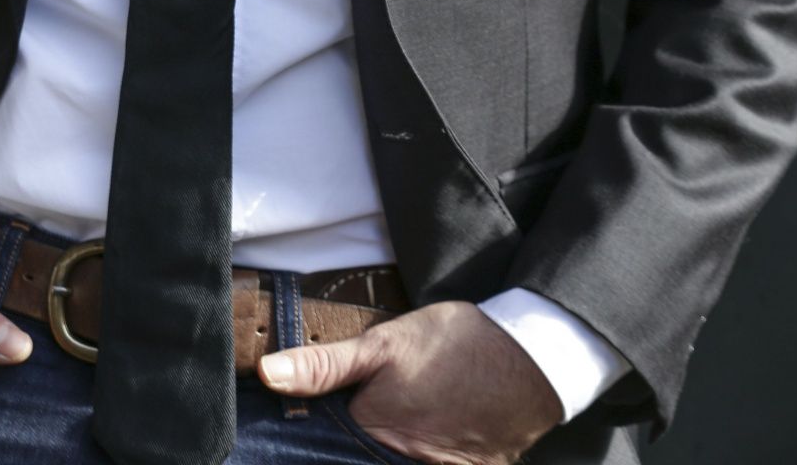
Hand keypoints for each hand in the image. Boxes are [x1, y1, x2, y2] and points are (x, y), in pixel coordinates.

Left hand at [257, 298, 563, 464]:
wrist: (530, 359)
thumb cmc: (453, 345)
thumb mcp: (383, 343)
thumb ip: (324, 365)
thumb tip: (267, 375)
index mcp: (373, 433)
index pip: (329, 446)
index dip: (317, 438)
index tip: (317, 425)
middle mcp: (401, 463)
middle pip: (362, 456)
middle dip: (350, 444)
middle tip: (384, 410)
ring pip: (393, 461)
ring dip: (386, 447)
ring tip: (409, 416)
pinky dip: (419, 454)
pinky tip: (426, 434)